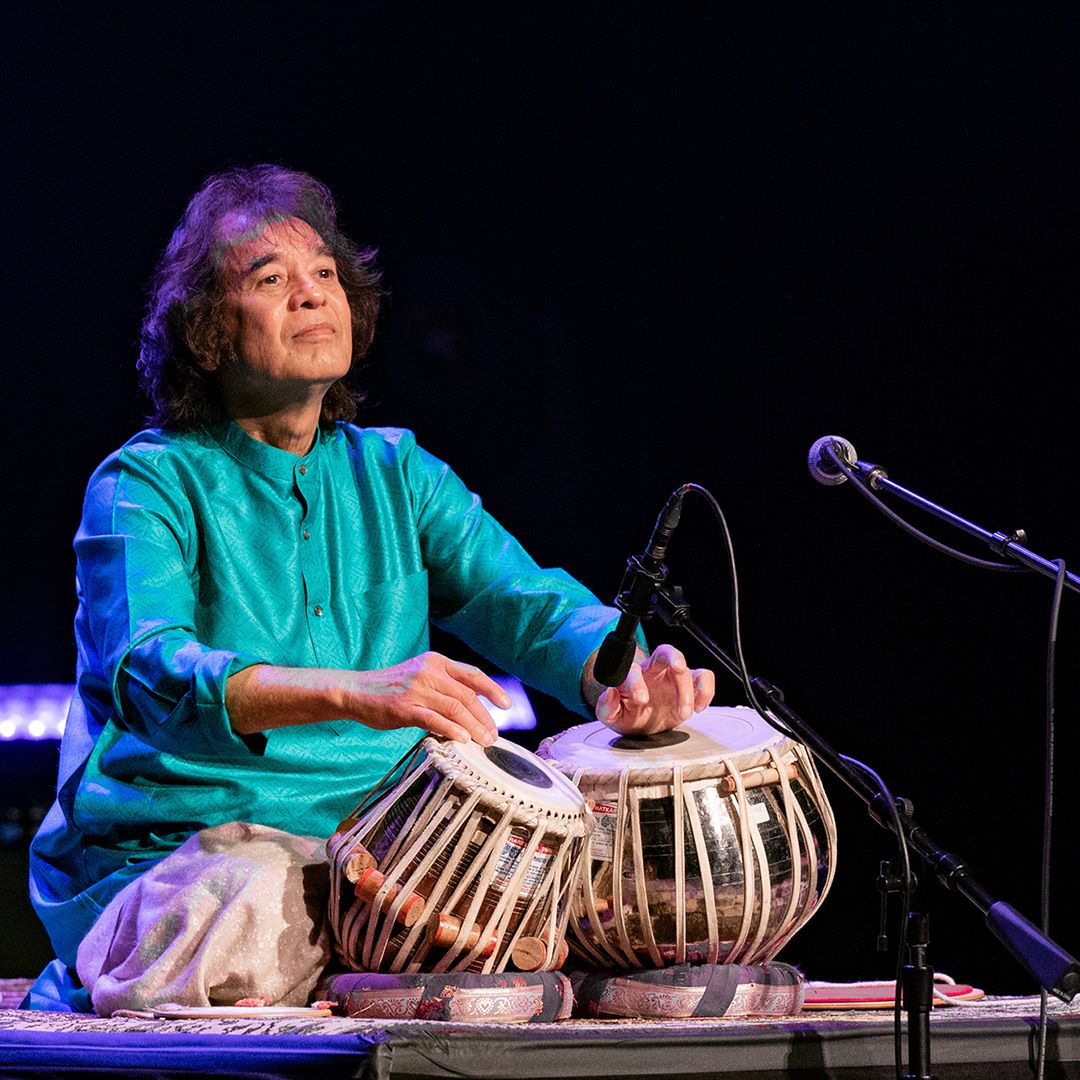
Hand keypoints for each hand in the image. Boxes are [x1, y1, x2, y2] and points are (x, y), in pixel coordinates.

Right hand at [339, 652, 505, 744]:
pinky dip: (451, 729)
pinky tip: (462, 738)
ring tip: (483, 741)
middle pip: (467, 695)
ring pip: (455, 708)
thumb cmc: (391, 688)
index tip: (507, 704)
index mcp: (436, 662)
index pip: (472, 675)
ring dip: (474, 726)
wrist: (355, 690)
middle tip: (493, 734)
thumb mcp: (421, 675)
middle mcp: (429, 672)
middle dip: (485, 716)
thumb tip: (474, 705)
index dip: (493, 689)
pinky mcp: (404, 708)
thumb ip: (445, 685)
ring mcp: (416, 689)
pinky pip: (433, 719)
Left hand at [594, 644, 713, 735]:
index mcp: (632, 676)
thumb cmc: (628, 714)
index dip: (637, 682)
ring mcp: (673, 676)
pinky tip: (698, 706)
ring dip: (689, 689)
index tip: (641, 700)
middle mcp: (654, 671)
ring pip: (687, 668)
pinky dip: (706, 690)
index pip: (633, 671)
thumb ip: (607, 707)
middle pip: (665, 652)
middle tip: (679, 669)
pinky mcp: (690, 685)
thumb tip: (609, 693)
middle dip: (674, 657)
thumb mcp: (612, 716)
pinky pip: (704, 677)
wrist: (643, 723)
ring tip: (685, 713)